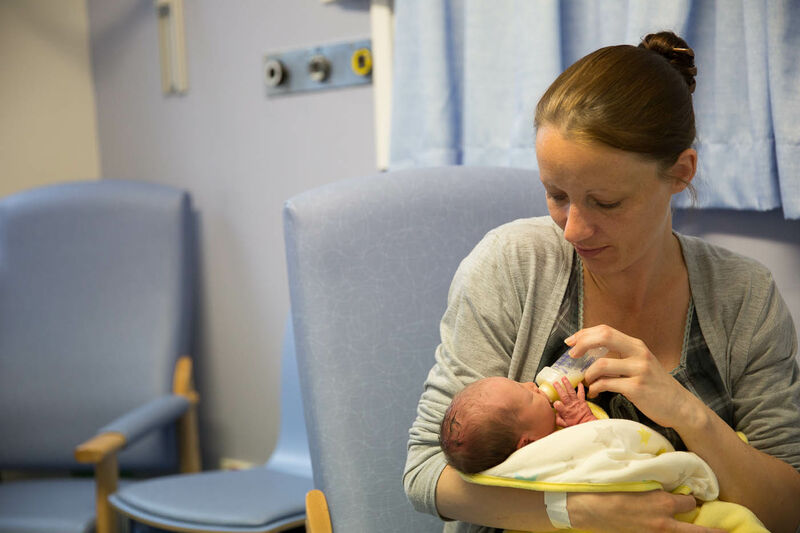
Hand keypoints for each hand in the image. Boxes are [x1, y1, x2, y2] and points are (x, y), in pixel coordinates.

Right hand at [552, 377, 595, 426]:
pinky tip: (580, 383)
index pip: (558, 406)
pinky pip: (581, 393)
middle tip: (555, 383)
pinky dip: (581, 388)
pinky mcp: (582, 401)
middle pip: (563, 395)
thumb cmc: (576, 425)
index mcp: (565, 412)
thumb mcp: (564, 425)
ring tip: (564, 378)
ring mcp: (577, 402)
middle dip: (559, 388)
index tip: (554, 402)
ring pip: (571, 392)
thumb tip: (555, 415)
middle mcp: (570, 406)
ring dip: (567, 384)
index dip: (556, 403)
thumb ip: (558, 419)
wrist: (587, 424)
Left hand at [565, 325, 702, 430]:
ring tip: (587, 382)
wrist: (680, 406)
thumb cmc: (655, 386)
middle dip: (582, 344)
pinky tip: (595, 392)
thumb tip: (590, 353)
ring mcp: (639, 370)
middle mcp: (639, 353)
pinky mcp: (637, 388)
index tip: (570, 342)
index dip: (584, 334)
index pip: (606, 330)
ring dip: (588, 374)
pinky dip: (595, 388)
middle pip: (604, 337)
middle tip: (572, 356)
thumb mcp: (640, 363)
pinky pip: (607, 384)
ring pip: (602, 364)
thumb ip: (621, 356)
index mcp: (636, 345)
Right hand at [569, 491, 726, 532]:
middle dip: (713, 531)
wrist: (587, 509)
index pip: (690, 501)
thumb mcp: (634, 479)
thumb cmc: (608, 489)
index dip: (692, 498)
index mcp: (662, 503)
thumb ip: (655, 482)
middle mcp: (664, 523)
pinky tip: (679, 531)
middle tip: (727, 532)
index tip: (693, 496)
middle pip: (698, 530)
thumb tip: (668, 482)